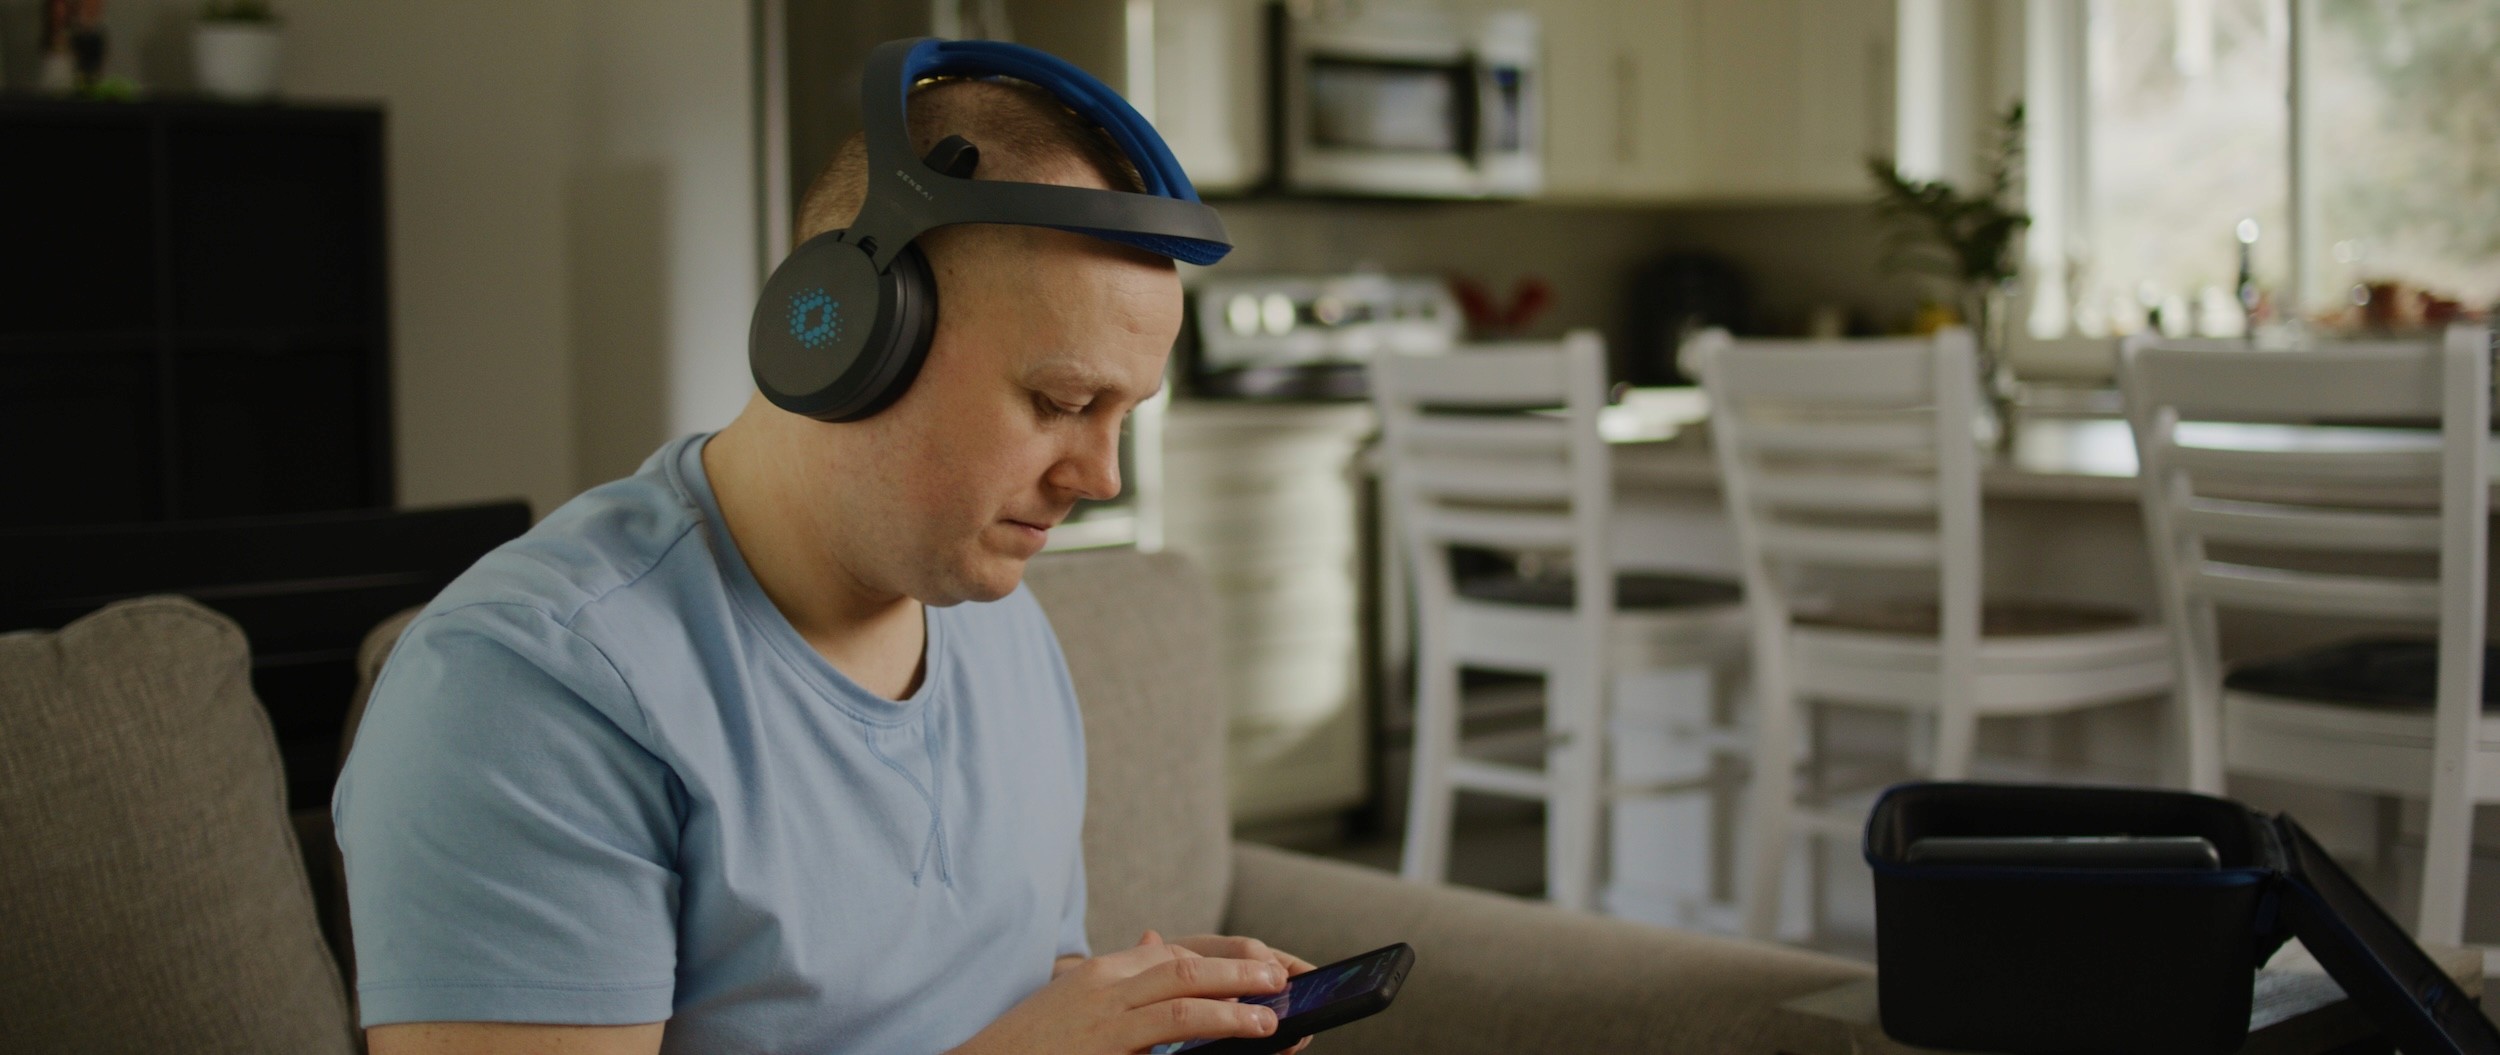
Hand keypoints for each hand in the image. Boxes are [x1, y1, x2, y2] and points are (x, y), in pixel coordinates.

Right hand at [950, 931, 1287, 1054]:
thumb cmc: (1030, 1043)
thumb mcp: (1076, 1000)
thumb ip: (1124, 977)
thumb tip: (1157, 942)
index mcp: (1103, 972)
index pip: (1177, 954)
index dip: (1228, 959)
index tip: (1268, 966)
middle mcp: (1105, 985)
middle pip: (1186, 965)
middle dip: (1242, 970)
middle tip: (1285, 979)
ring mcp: (1102, 1016)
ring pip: (1182, 999)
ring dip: (1234, 1004)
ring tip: (1271, 1015)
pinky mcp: (1101, 1047)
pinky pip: (1166, 1035)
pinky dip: (1209, 1033)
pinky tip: (1236, 1040)